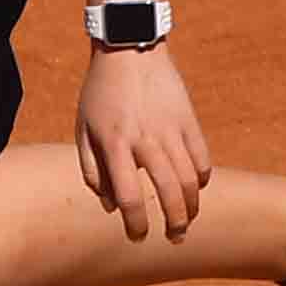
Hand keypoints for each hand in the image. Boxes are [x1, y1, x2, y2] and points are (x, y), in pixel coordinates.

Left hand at [73, 45, 211, 239]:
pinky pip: (202, 157)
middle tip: (173, 237)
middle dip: (174, 222)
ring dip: (192, 206)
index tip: (138, 236)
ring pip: (191, 179)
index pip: (129, 196)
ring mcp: (171, 128)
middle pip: (169, 191)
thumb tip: (110, 205)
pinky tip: (196, 188)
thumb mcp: (83, 128)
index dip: (135, 223)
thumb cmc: (100, 92)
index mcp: (115, 143)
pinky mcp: (189, 119)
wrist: (128, 48)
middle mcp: (146, 139)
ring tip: (187, 219)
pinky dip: (202, 178)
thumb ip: (92, 170)